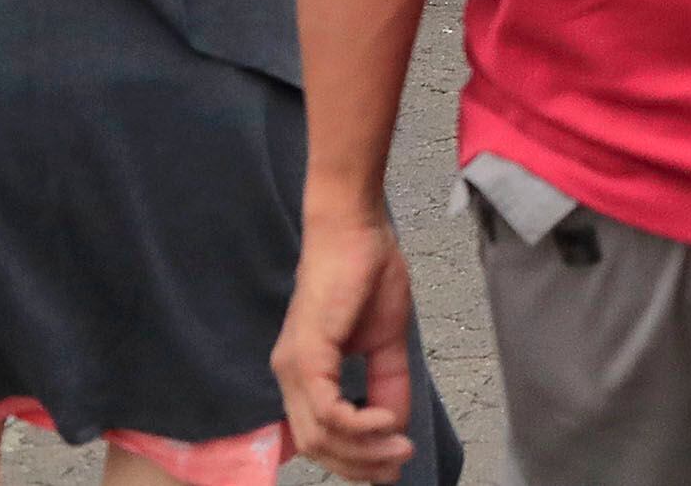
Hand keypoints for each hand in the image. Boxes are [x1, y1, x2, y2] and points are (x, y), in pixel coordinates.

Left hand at [272, 211, 418, 482]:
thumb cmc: (368, 272)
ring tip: (400, 447)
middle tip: (399, 465)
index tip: (391, 467)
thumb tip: (396, 426)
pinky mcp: (306, 354)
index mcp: (305, 375)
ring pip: (318, 435)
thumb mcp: (386, 339)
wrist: (356, 228)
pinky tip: (388, 420)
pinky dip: (359, 424)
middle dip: (359, 464)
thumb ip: (387, 382)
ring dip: (362, 449)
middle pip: (315, 446)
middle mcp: (289, 377)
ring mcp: (293, 367)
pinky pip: (328, 409)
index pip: (318, 436)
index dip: (352, 460)